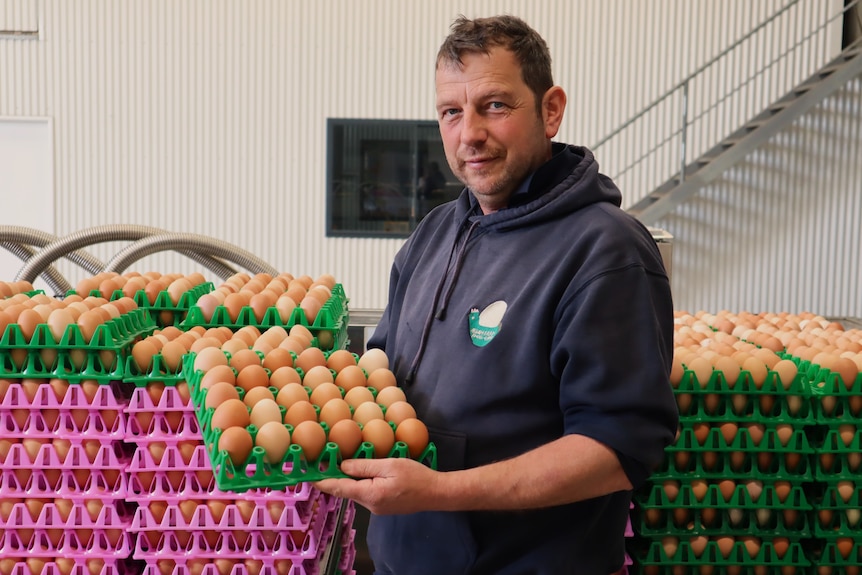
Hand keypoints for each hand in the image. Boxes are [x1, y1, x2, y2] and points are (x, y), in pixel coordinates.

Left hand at [314, 457, 441, 514]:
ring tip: (343, 460)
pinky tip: (364, 470)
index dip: (322, 481)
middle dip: (335, 476)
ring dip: (350, 478)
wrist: (436, 493)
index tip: (308, 475)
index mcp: (369, 494)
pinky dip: (362, 481)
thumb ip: (365, 466)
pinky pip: (367, 492)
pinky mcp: (383, 505)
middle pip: (346, 489)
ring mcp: (377, 507)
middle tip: (325, 459)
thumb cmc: (416, 477)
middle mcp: (370, 505)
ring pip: (357, 490)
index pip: (339, 488)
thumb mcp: (389, 465)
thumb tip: (342, 466)